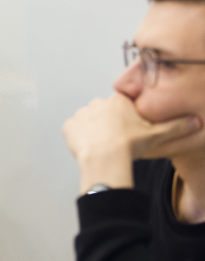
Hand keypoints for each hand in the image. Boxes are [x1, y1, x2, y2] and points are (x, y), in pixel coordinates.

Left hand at [63, 93, 199, 191]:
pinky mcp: (69, 126)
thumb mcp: (157, 134)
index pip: (120, 107)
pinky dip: (78, 138)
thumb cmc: (129, 146)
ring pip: (88, 121)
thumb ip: (176, 126)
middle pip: (104, 113)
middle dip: (108, 125)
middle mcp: (98, 103)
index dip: (124, 121)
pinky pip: (73, 130)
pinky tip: (89, 148)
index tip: (126, 133)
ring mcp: (82, 114)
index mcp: (118, 101)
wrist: (105, 158)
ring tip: (103, 146)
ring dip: (93, 131)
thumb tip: (196, 122)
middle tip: (115, 142)